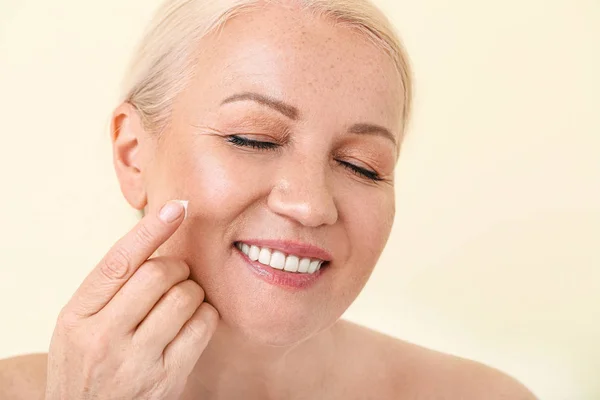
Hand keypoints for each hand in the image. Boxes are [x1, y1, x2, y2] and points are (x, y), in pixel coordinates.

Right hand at [45, 200, 218, 399]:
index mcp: (77, 316)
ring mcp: (136, 361)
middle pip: (157, 274)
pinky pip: (202, 326)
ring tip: (181, 300)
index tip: (177, 208)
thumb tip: (154, 239)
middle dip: (176, 266)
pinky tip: (193, 320)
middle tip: (176, 274)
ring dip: (192, 290)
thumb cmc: (86, 365)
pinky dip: (205, 314)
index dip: (151, 230)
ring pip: (184, 297)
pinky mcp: (167, 379)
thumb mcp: (78, 326)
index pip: (119, 262)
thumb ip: (109, 289)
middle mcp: (103, 338)